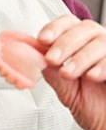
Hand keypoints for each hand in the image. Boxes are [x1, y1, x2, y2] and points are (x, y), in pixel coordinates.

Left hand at [38, 14, 105, 129]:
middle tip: (52, 59)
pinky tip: (92, 75)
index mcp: (80, 44)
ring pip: (100, 42)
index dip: (54, 28)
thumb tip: (31, 55)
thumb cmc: (92, 106)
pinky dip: (102, 65)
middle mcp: (98, 44)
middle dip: (64, 43)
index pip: (68, 23)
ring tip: (69, 73)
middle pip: (84, 29)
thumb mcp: (64, 88)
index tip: (42, 39)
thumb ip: (50, 70)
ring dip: (80, 57)